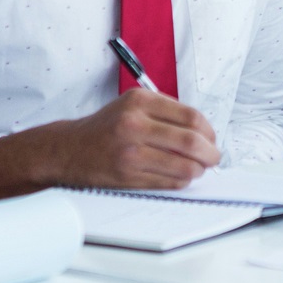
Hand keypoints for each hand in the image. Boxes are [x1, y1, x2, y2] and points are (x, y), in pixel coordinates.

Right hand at [0, 89, 221, 194]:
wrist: (68, 149)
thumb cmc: (106, 128)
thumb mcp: (132, 105)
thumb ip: (166, 112)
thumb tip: (204, 131)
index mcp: (140, 101)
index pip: (191, 117)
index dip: (209, 131)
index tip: (212, 138)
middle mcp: (134, 123)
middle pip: (192, 142)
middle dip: (211, 153)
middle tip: (214, 157)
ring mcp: (130, 151)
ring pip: (184, 166)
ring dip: (198, 170)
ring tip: (198, 169)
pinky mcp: (127, 175)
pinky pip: (169, 181)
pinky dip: (182, 180)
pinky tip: (180, 176)